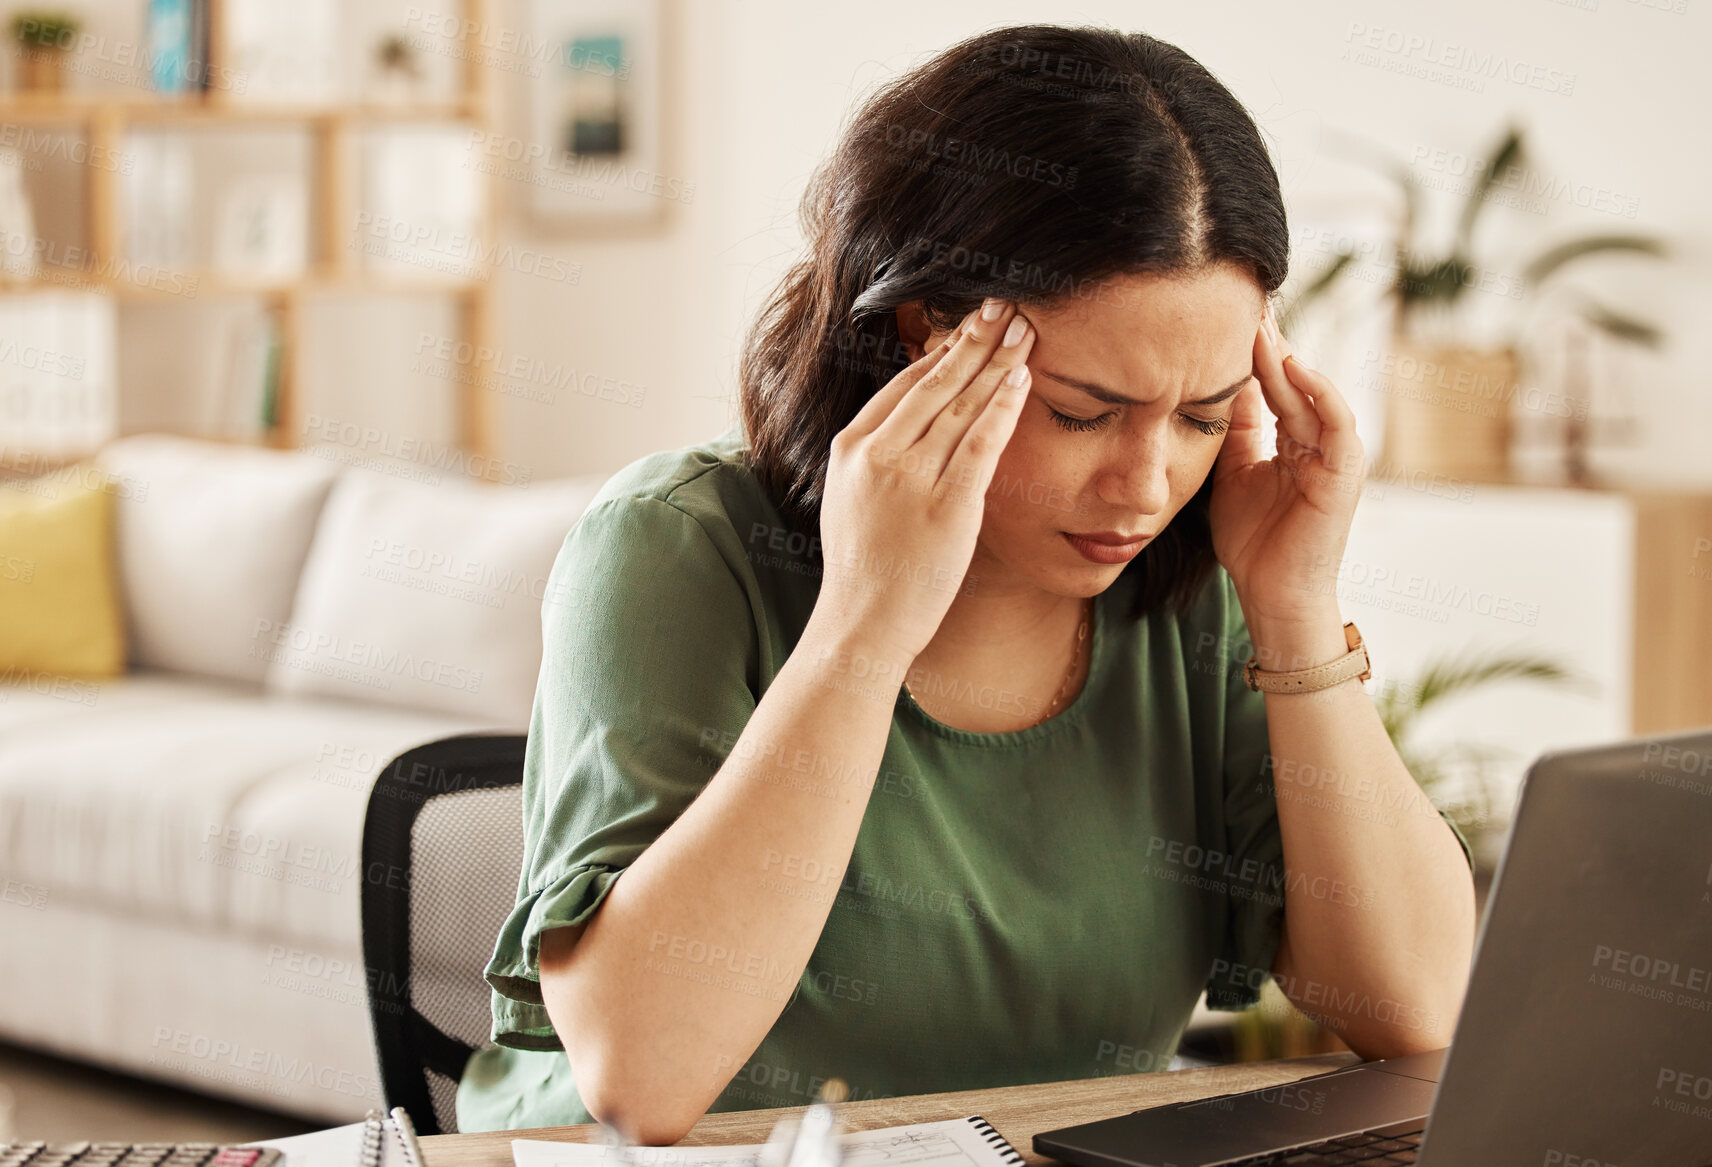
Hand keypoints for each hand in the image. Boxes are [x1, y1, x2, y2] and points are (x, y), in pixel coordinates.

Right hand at [815, 297, 1036, 667]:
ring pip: (961, 407)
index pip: (902, 385)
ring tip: (1023, 330)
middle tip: (1004, 306)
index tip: (968, 328)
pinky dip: (1002, 408)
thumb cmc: (864, 568)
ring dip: (996, 363)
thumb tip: (910, 423)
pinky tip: (1021, 380)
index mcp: (850, 449)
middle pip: (935, 384)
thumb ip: (875, 458)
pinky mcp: (946, 505)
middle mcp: (878, 455)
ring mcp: (911, 479)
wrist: (862, 623)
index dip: (941, 352)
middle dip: (974, 340)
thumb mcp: (850, 499)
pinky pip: (980, 444)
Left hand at [1208, 305, 1364, 625]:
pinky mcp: (1346, 472)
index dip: (1253, 355)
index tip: (1226, 319)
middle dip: (1269, 345)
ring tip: (1260, 329)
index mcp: (1292, 442)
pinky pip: (1337, 421)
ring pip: (1311, 395)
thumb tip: (1219, 383)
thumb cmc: (1253, 543)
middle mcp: (1317, 442)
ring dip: (1286, 360)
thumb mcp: (1232, 474)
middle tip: (1244, 305)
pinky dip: (1318, 392)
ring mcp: (1335, 455)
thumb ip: (1233, 431)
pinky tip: (1292, 366)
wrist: (1272, 594)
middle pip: (1292, 382)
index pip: (1273, 386)